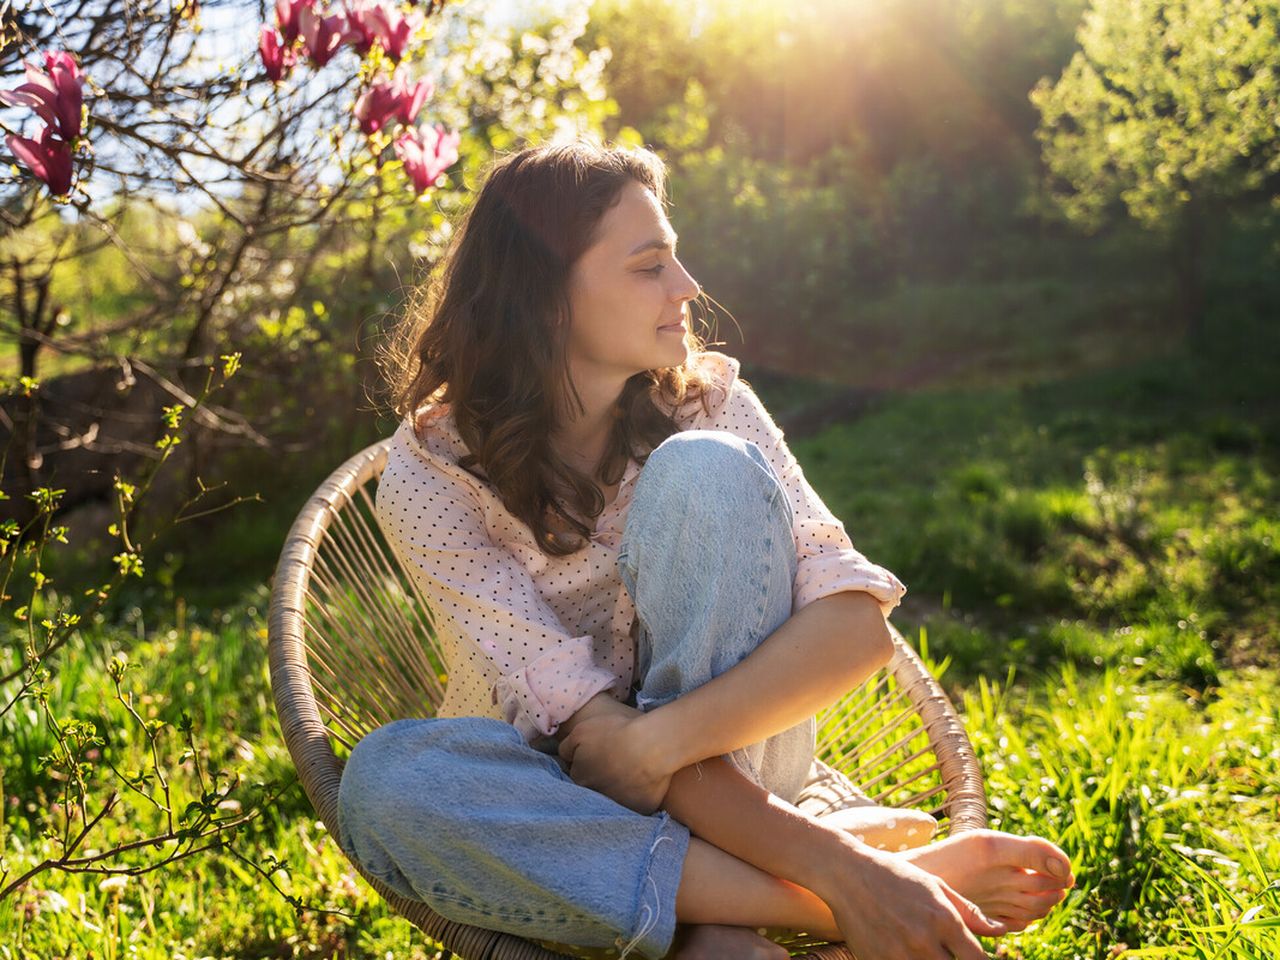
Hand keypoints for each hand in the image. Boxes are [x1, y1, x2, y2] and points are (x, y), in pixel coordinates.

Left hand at [557, 696, 673, 813]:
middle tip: (615, 761)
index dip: (588, 763)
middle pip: (595, 788)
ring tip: (630, 769)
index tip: (599, 754)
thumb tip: (564, 757)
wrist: (650, 746)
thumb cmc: (614, 733)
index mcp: (580, 778)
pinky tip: (644, 780)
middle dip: (601, 778)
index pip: (578, 774)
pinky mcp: (642, 808)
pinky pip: (639, 802)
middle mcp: (597, 796)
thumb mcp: (581, 731)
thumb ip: (566, 747)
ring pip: (616, 797)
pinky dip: (640, 794)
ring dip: (620, 787)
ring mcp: (620, 804)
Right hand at [814, 838, 1006, 959]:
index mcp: (944, 920)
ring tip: (928, 951)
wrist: (847, 874)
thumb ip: (969, 912)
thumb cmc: (896, 876)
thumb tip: (999, 932)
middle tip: (951, 955)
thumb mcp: (936, 886)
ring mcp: (899, 955)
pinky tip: (907, 952)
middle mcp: (925, 941)